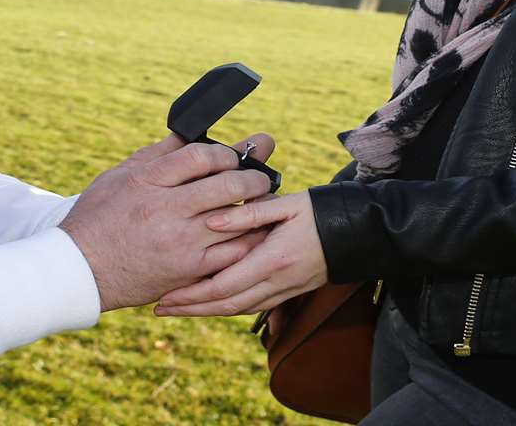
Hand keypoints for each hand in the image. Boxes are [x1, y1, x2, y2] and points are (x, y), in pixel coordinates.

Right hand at [58, 132, 276, 310]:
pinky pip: (233, 254)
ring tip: (264, 203)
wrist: (80, 269)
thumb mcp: (119, 175)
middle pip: (228, 185)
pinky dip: (248, 241)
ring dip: (257, 209)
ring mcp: (180, 243)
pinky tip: (252, 234)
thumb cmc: (97, 217)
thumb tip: (191, 132)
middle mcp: (166, 210)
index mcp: (147, 181)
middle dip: (253, 176)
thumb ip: (158, 154)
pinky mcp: (188, 271)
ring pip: (237, 220)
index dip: (225, 152)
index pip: (201, 155)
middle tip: (262, 176)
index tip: (232, 155)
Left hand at [153, 190, 325, 316]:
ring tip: (177, 307)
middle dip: (190, 308)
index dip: (191, 294)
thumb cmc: (318, 211)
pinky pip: (250, 306)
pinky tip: (209, 303)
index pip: (223, 285)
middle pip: (224, 304)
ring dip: (205, 311)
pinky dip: (225, 307)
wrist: (356, 232)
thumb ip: (248, 212)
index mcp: (272, 260)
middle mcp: (276, 282)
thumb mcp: (285, 204)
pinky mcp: (287, 292)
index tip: (165, 295)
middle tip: (159, 307)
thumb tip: (212, 219)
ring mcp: (283, 290)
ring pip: (236, 309)